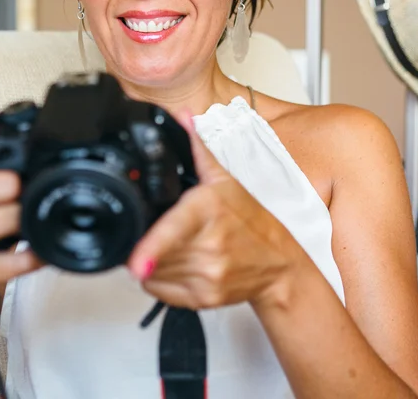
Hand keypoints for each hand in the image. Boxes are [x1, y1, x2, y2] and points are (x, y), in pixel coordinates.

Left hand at [126, 110, 300, 309]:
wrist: (281, 265)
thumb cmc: (255, 223)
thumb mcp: (228, 181)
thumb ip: (199, 150)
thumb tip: (184, 118)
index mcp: (209, 212)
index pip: (174, 232)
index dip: (150, 250)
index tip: (135, 263)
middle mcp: (210, 247)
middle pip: (154, 252)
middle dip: (145, 244)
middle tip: (162, 232)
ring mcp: (208, 276)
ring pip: (155, 274)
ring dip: (153, 262)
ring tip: (176, 248)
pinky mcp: (205, 299)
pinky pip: (164, 292)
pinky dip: (161, 281)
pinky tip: (180, 266)